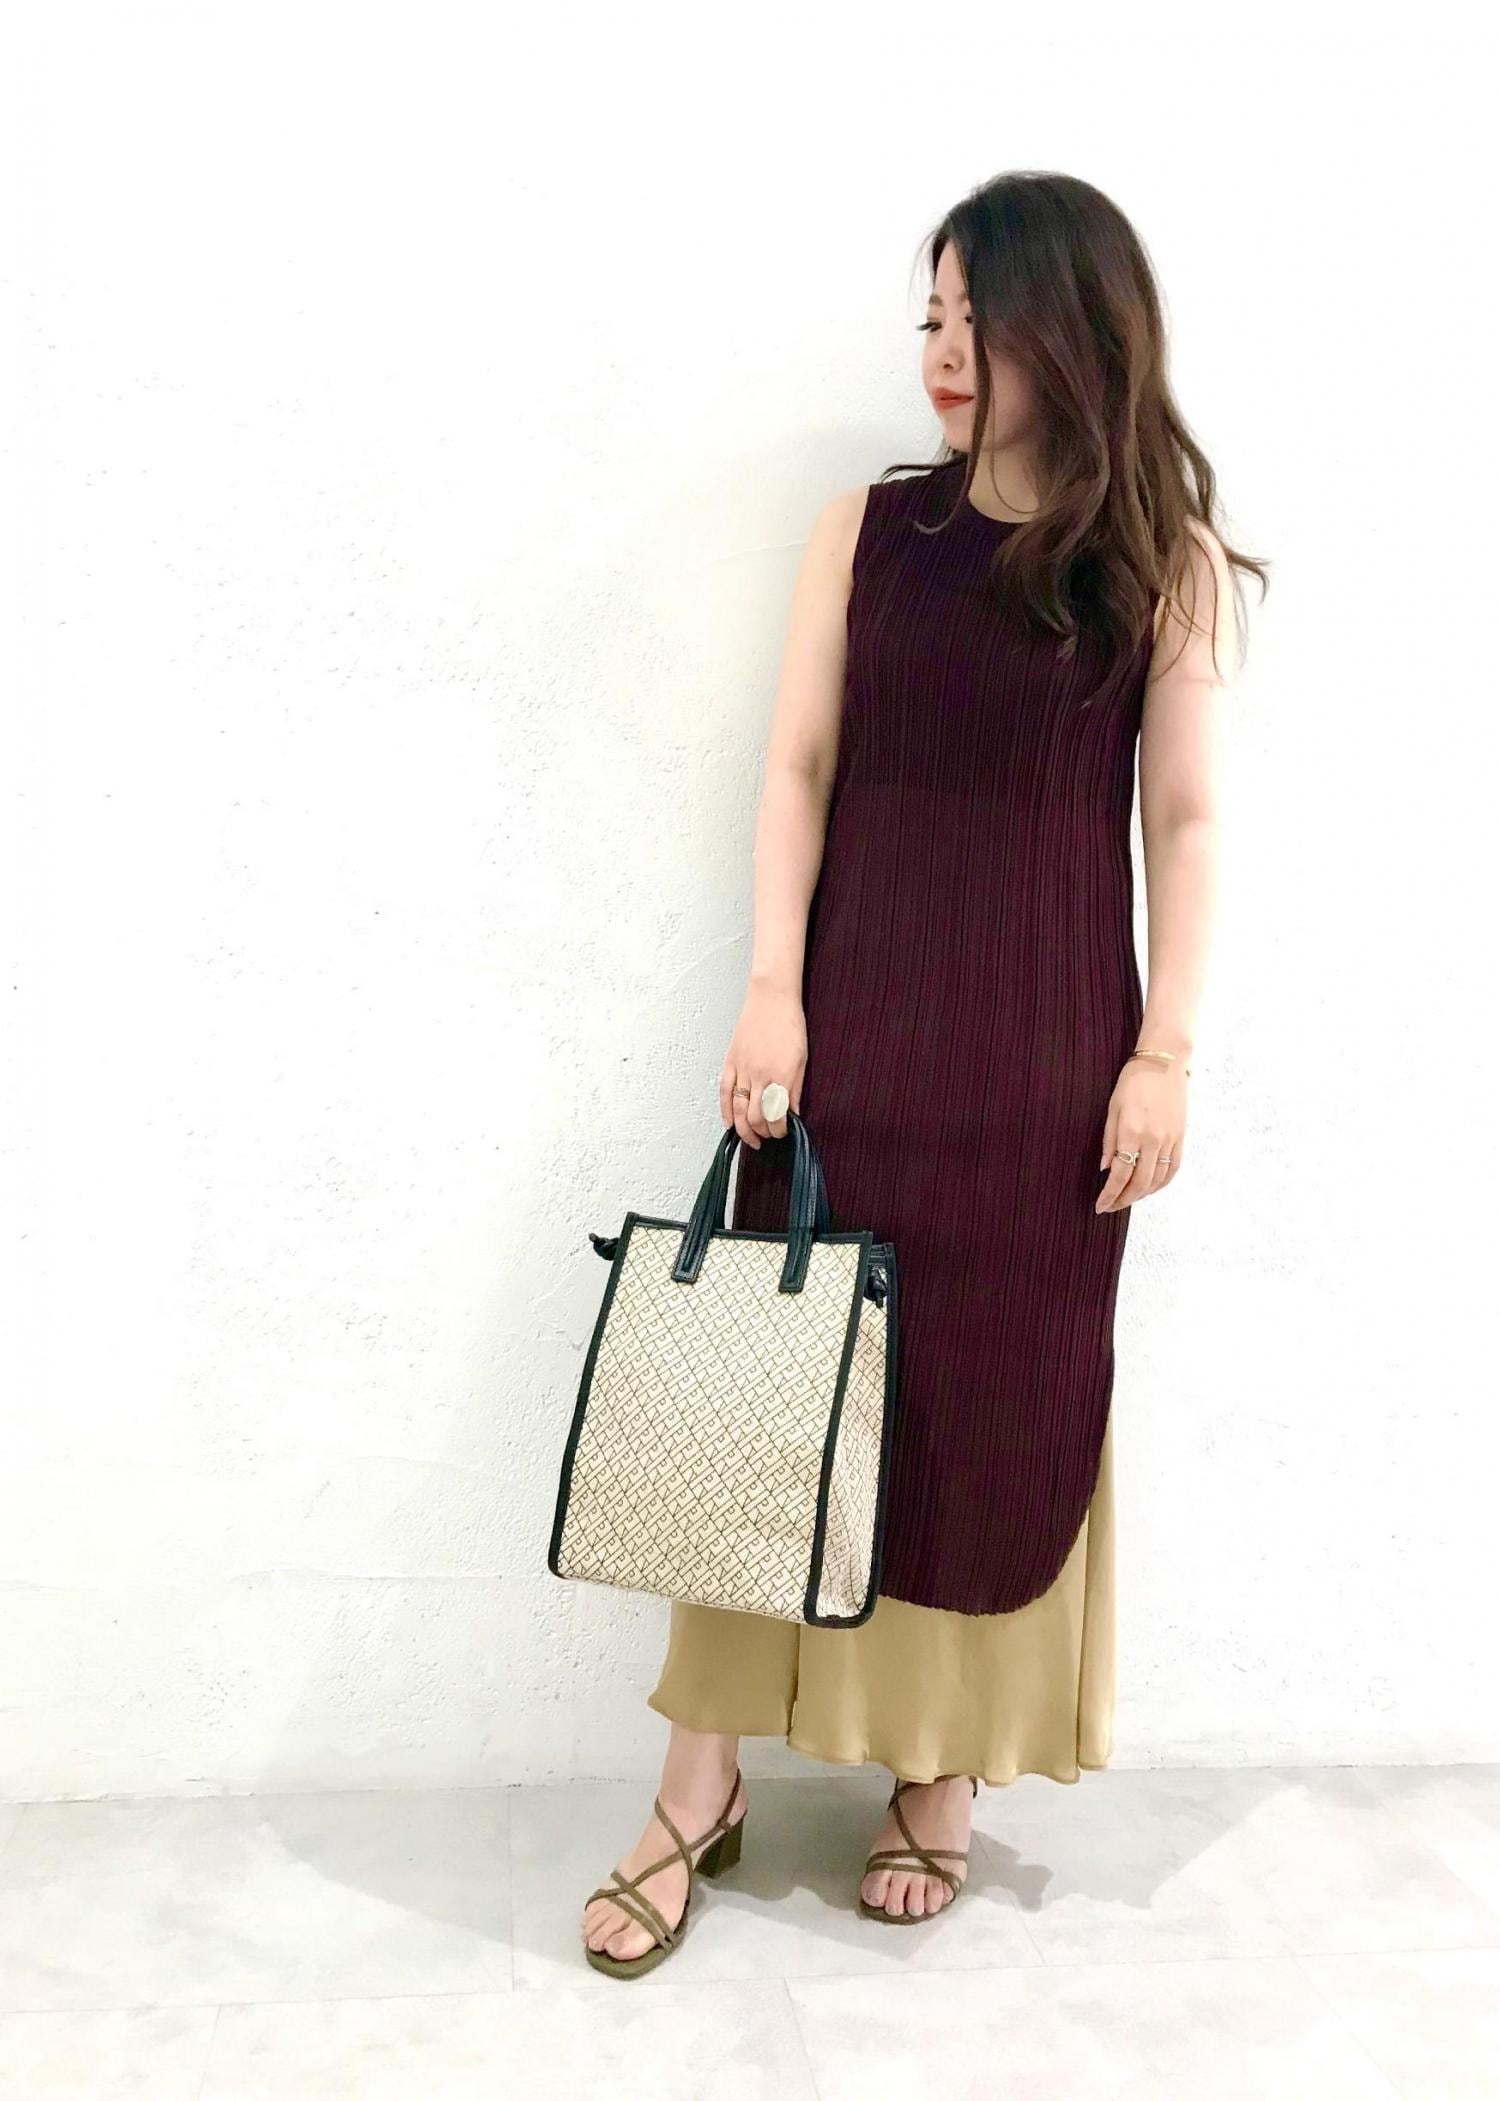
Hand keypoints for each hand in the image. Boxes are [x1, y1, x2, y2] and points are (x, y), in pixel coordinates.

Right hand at [720, 980, 806, 1148]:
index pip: (776, 1115)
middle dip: (762, 1133)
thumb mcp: (801, 1059)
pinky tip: (729, 1123)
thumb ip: (796, 1088)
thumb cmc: (790, 1024)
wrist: (771, 998)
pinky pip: (725, 1092)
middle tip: (768, 1137)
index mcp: (780, 1076)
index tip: (784, 1132)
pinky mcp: (730, 1061)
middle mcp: (759, 1075)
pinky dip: (725, 1110)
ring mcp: (742, 1069)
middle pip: (755, 1117)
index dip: (779, 1129)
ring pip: (738, 1109)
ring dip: (744, 1129)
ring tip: (751, 1138)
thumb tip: (793, 1112)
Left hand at [1096, 1060, 1185, 1211]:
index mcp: (1131, 1132)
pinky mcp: (1181, 1137)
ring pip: (1157, 1180)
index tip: (1100, 1206)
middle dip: (1123, 1200)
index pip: (1119, 1175)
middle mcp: (1153, 1140)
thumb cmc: (1133, 1081)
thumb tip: (1105, 1169)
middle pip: (1139, 1183)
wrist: (1165, 1062)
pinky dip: (1161, 1184)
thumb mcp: (1112, 1108)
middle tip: (1111, 1207)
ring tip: (1127, 1199)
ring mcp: (1170, 1140)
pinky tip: (1150, 1188)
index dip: (1109, 1195)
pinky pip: (1173, 1169)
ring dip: (1141, 1195)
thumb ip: (1109, 1141)